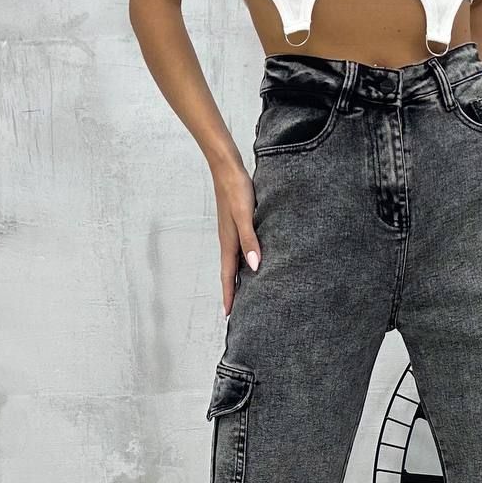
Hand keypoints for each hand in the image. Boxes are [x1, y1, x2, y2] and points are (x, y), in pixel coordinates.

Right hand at [212, 159, 261, 316]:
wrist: (226, 167)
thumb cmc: (235, 189)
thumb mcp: (245, 215)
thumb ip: (250, 240)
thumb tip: (255, 267)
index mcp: (229, 242)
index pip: (228, 276)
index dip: (229, 296)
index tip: (229, 315)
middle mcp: (228, 240)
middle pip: (229, 273)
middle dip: (231, 292)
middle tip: (235, 311)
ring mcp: (231, 232)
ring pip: (234, 262)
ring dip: (236, 278)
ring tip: (243, 293)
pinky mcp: (236, 223)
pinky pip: (238, 250)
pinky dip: (242, 261)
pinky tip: (250, 262)